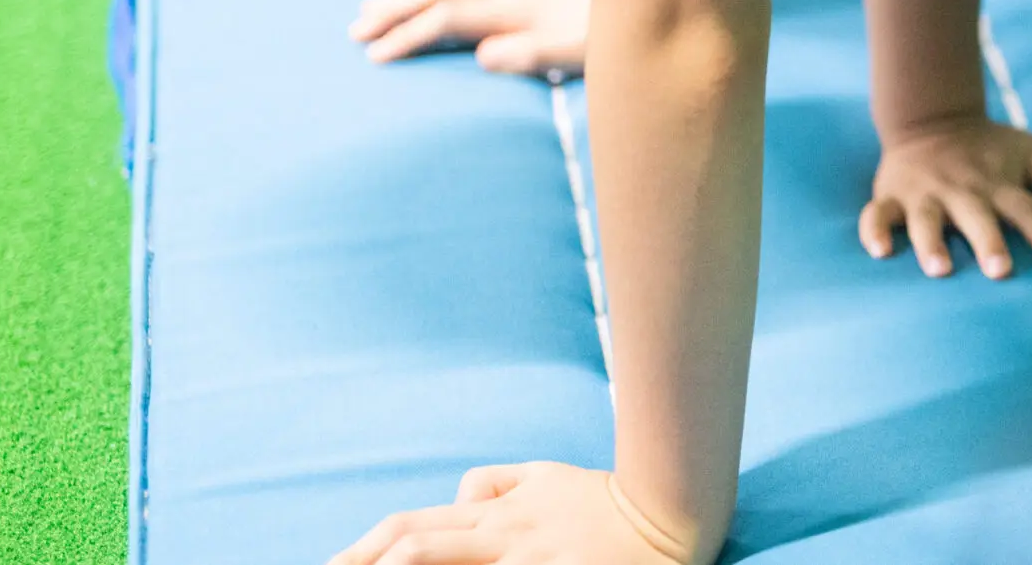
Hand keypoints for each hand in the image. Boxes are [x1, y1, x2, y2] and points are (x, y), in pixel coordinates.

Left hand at [329, 463, 692, 564]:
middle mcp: (502, 533)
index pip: (412, 527)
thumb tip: (458, 495)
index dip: (365, 548)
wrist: (669, 510)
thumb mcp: (546, 476)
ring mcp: (525, 556)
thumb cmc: (603, 499)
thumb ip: (498, 483)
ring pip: (443, 559)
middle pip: (415, 544)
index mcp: (496, 511)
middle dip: (363, 562)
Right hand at [351, 0, 591, 76]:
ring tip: (373, 8)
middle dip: (393, 6)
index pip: (446, 17)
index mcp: (517, 5)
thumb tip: (484, 56)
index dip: (408, 34)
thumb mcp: (581, 54)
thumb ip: (534, 55)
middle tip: (353, 28)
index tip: (373, 56)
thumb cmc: (616, 36)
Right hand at [860, 115, 1031, 278]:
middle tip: (1000, 270)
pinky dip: (873, 232)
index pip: (1024, 207)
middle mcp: (961, 191)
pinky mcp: (891, 196)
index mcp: (997, 184)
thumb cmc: (989, 150)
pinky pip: (877, 215)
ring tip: (940, 270)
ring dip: (931, 244)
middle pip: (976, 218)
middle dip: (988, 243)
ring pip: (925, 221)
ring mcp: (923, 194)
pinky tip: (880, 252)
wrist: (932, 121)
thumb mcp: (1028, 149)